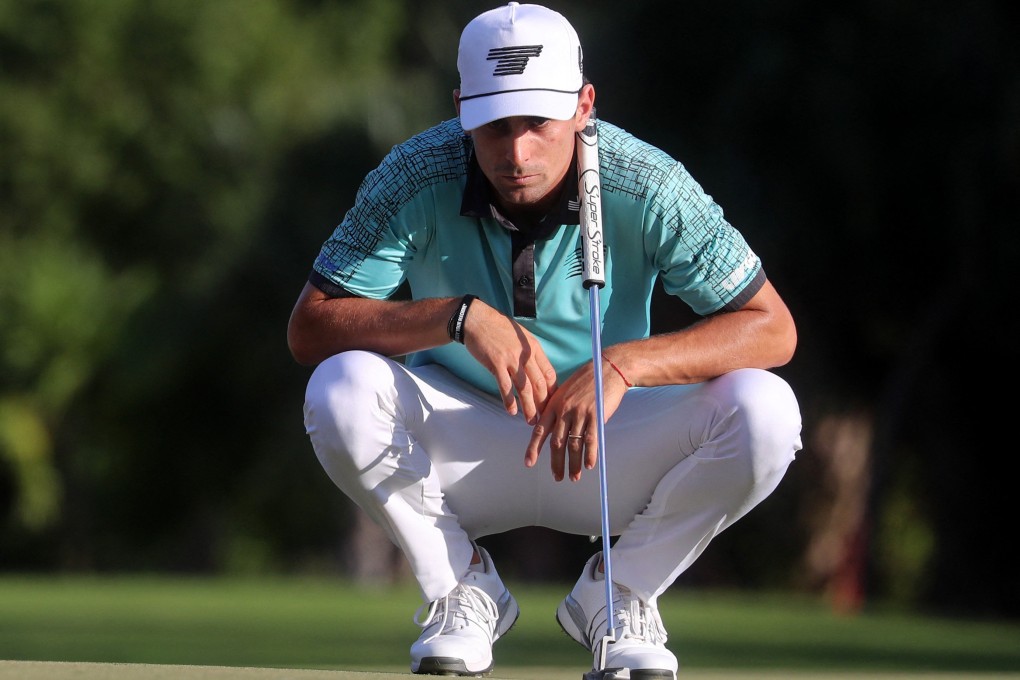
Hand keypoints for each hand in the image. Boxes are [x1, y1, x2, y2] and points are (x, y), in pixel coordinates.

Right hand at [461, 300, 557, 423]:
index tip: (552, 403)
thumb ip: (530, 352)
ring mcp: (511, 360)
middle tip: (545, 418)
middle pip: (539, 384)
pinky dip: (509, 401)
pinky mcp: (496, 364)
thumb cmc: (498, 328)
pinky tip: (512, 412)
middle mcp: (525, 355)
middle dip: (543, 404)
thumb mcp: (521, 336)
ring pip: (524, 388)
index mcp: (534, 348)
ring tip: (531, 421)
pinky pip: (505, 387)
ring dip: (529, 407)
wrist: (477, 320)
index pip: (549, 373)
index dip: (552, 391)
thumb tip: (537, 370)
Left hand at [524, 358, 627, 481]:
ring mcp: (580, 413)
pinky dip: (589, 455)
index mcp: (554, 404)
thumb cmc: (587, 381)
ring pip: (574, 445)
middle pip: (557, 443)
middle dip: (556, 463)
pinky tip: (589, 465)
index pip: (540, 430)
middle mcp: (564, 410)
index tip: (528, 463)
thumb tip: (555, 431)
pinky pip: (591, 440)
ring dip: (573, 464)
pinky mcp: (596, 415)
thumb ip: (558, 410)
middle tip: (557, 478)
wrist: (607, 369)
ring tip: (574, 477)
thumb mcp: (566, 392)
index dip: (533, 448)